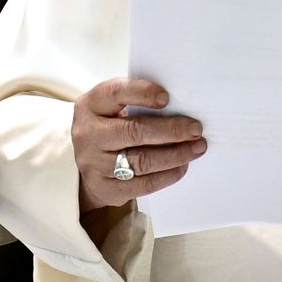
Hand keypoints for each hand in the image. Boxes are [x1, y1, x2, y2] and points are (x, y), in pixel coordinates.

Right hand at [72, 77, 205, 213]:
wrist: (84, 162)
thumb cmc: (109, 125)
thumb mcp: (112, 106)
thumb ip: (135, 100)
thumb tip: (180, 105)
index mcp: (91, 105)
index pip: (115, 93)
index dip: (142, 93)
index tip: (167, 97)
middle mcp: (88, 134)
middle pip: (134, 131)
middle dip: (171, 130)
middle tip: (196, 129)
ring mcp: (94, 164)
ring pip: (142, 161)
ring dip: (176, 155)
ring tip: (197, 148)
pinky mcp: (105, 188)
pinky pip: (143, 184)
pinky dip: (167, 176)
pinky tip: (182, 167)